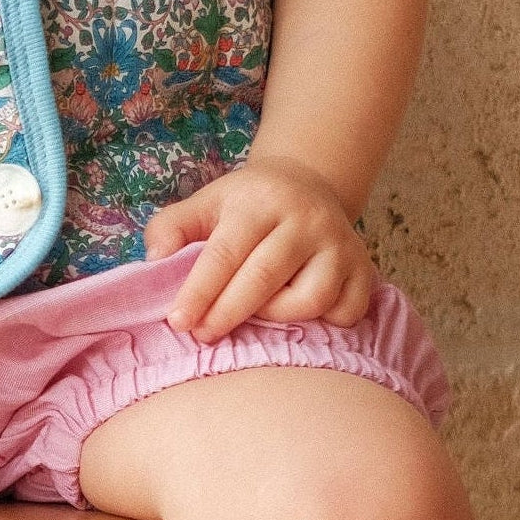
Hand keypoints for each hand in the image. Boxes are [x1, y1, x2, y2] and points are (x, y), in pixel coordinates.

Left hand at [143, 154, 375, 342]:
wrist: (306, 184)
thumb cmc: (246, 204)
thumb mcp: (206, 202)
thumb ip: (172, 227)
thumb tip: (155, 261)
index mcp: (260, 201)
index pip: (225, 252)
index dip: (200, 291)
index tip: (178, 322)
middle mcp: (305, 219)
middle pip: (264, 278)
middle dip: (228, 313)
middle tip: (202, 335)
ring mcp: (340, 244)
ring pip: (310, 299)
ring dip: (275, 318)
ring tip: (253, 315)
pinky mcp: (364, 268)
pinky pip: (345, 313)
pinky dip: (322, 323)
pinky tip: (297, 314)